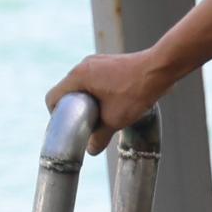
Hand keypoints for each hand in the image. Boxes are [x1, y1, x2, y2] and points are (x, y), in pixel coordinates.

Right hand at [51, 48, 167, 141]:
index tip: (69, 126)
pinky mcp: (109, 62)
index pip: (52, 97)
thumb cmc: (135, 92)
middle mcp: (84, 65)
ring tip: (102, 115)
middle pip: (67, 91)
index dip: (56, 115)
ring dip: (88, 101)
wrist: (159, 70)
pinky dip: (99, 93)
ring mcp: (97, 61)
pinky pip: (95, 80)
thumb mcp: (115, 120)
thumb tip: (92, 150)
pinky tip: (114, 104)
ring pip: (82, 85)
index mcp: (78, 76)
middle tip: (87, 124)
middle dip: (74, 109)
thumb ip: (99, 137)